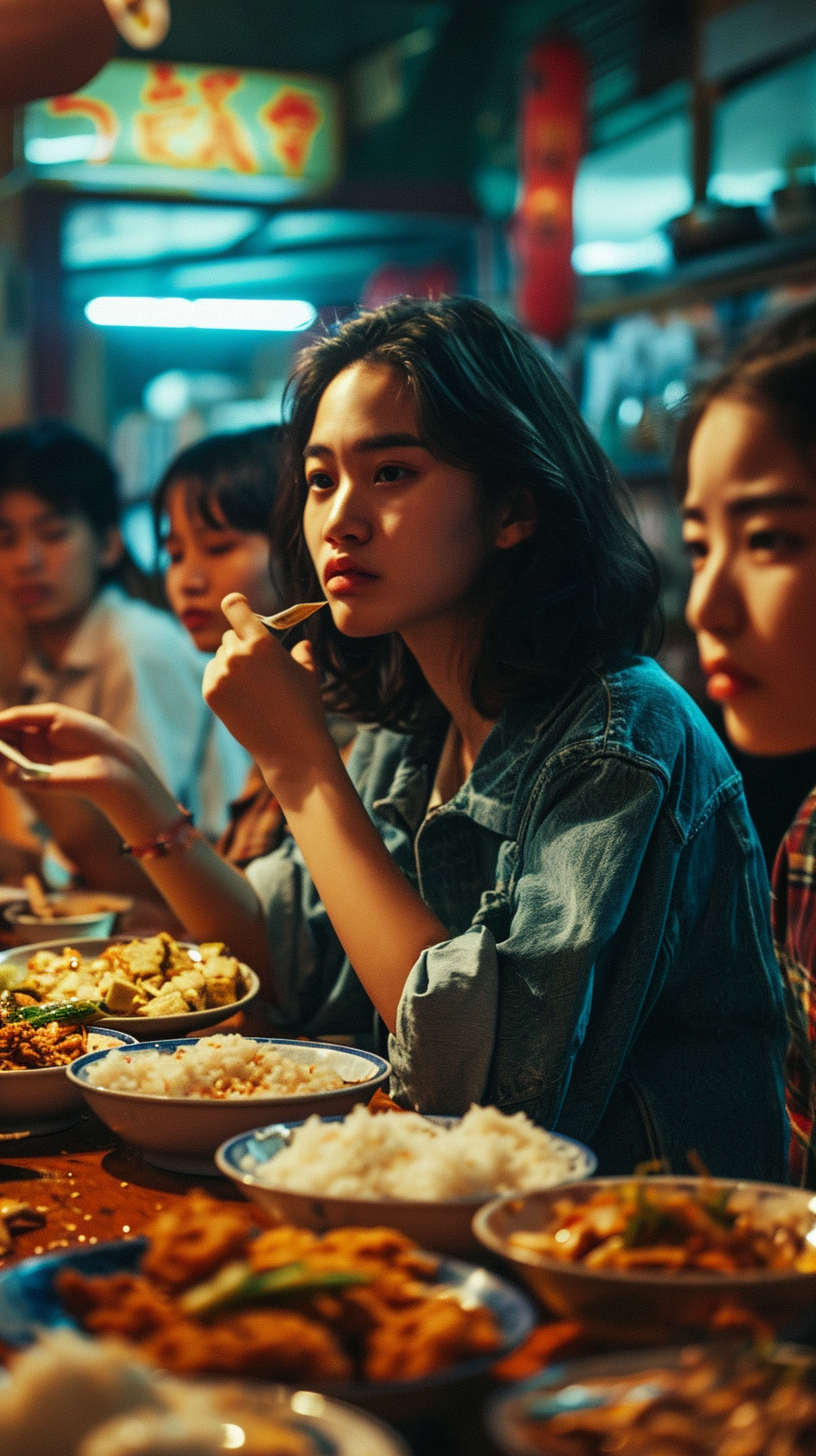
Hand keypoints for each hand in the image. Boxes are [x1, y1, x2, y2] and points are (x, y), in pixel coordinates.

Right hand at [0, 703, 154, 805]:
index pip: (6, 726)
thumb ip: (22, 715)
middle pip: (1, 742)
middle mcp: (30, 750)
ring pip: (0, 760)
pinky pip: (9, 778)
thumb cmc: (87, 735)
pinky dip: (1, 767)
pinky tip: (4, 756)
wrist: (108, 760)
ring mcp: (30, 767)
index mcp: (35, 732)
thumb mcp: (53, 715)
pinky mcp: (34, 783)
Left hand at [202, 593, 335, 787]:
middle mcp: (237, 654)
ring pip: (220, 656)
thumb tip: (301, 644)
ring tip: (253, 686)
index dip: (236, 605)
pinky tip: (242, 695)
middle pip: (230, 636)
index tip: (238, 607)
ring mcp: (221, 674)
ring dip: (232, 663)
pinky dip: (223, 679)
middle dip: (242, 644)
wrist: (290, 748)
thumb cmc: (305, 707)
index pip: (234, 606)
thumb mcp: (308, 672)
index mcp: (262, 641)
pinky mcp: (210, 693)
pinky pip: (213, 674)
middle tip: (259, 665)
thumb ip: (302, 651)